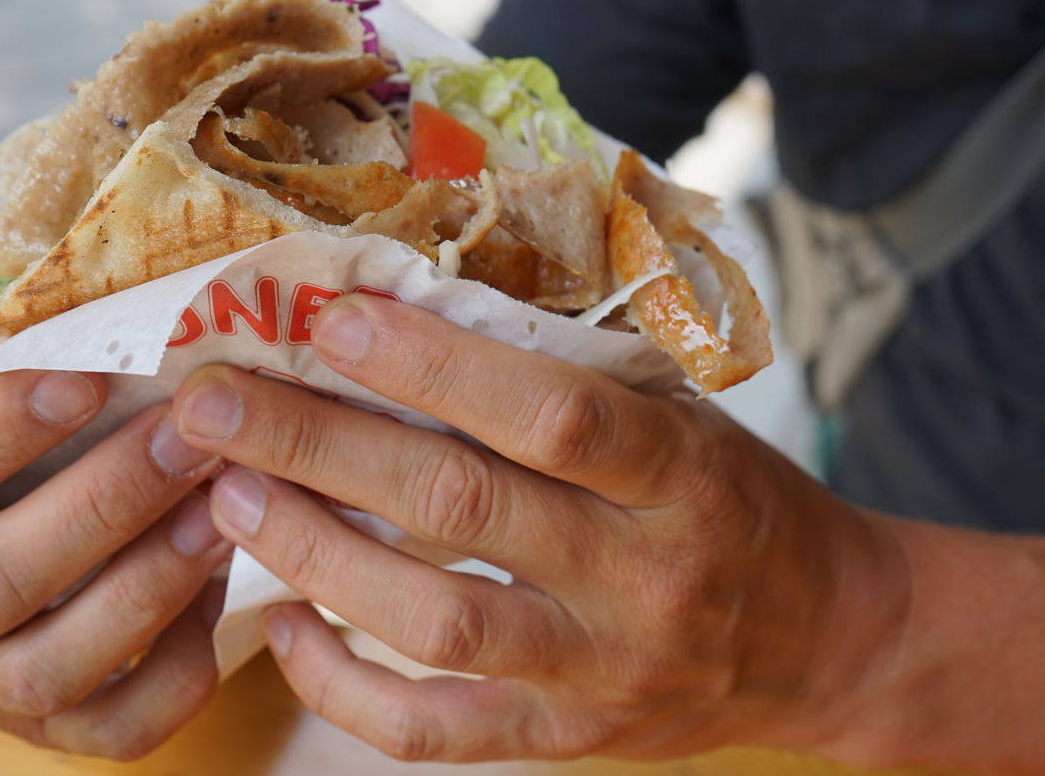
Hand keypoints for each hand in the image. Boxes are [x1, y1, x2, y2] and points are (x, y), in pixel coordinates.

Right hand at [0, 369, 232, 758]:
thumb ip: (12, 384)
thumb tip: (101, 321)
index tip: (87, 376)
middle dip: (104, 501)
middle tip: (187, 434)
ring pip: (56, 663)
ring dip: (149, 581)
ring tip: (220, 508)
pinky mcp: (54, 737)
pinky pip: (119, 728)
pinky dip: (178, 667)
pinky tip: (222, 590)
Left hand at [171, 295, 911, 762]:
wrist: (829, 642)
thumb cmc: (739, 503)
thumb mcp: (690, 419)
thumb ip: (579, 379)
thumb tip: (422, 311)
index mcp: (683, 476)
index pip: (551, 414)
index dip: (437, 365)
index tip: (337, 319)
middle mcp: (644, 577)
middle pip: (464, 508)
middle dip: (324, 447)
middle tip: (215, 403)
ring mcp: (603, 672)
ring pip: (436, 623)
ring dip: (317, 556)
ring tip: (228, 498)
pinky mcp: (568, 739)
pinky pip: (435, 731)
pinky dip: (343, 686)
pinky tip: (283, 623)